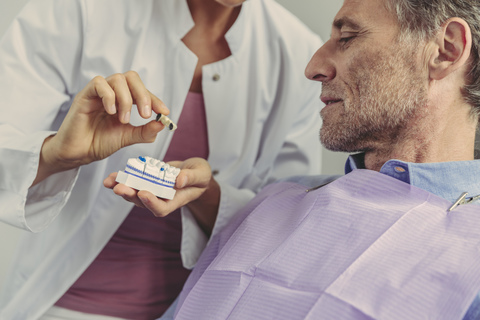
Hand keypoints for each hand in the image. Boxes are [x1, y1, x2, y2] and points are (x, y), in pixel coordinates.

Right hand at [34, 71, 169, 184]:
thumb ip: (145, 132)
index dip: (155, 99)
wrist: (78, 154)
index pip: (142, 91)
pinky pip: (98, 83)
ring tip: (124, 120)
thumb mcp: (127, 138)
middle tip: (145, 114)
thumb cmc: (99, 142)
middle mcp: (112, 93)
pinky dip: (109, 96)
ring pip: (117, 79)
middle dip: (143, 95)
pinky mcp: (84, 95)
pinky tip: (111, 112)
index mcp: (124, 100)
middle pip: (131, 77)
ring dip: (125, 99)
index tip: (165, 112)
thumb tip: (162, 124)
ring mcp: (98, 93)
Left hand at [104, 157, 214, 218]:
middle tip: (120, 188)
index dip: (151, 203)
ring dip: (122, 188)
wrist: (194, 173)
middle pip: (143, 202)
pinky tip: (112, 176)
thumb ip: (191, 177)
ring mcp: (153, 191)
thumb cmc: (200, 176)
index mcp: (176, 200)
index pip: (162, 208)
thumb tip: (179, 180)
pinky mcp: (147, 182)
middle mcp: (162, 198)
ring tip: (111, 181)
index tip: (143, 193)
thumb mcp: (201, 174)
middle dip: (130, 195)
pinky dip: (122, 179)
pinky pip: (133, 182)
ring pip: (134, 194)